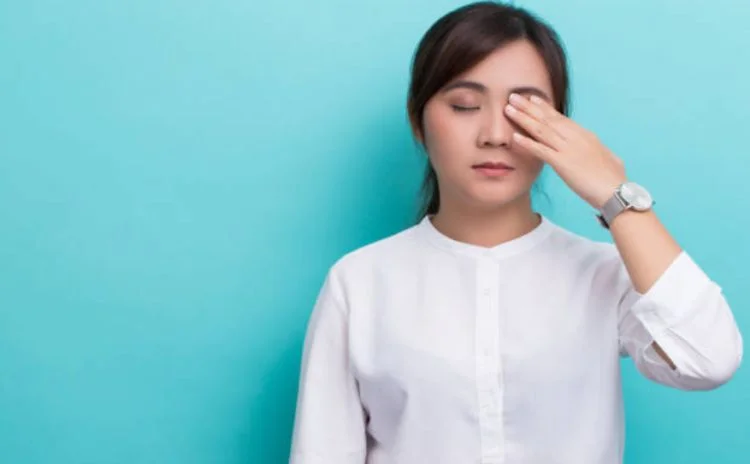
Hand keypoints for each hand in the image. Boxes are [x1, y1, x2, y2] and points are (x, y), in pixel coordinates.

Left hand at [504, 93, 626, 208]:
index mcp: (585, 135)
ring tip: (508, 109)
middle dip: (529, 107)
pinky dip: (527, 143)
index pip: (561, 118)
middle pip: (548, 119)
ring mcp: (568, 149)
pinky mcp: (563, 163)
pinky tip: (514, 138)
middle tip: (513, 96)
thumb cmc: (614, 179)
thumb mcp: (608, 157)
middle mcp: (576, 137)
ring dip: (523, 119)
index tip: (532, 99)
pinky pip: (541, 150)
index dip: (545, 108)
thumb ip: (598, 151)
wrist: (617, 191)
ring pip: (541, 130)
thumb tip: (598, 149)